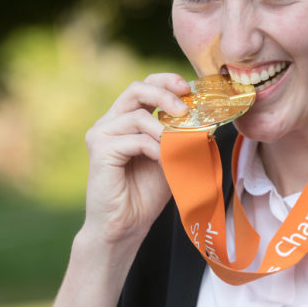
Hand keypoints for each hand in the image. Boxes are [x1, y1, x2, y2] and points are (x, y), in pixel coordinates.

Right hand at [82, 72, 189, 246]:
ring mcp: (101, 135)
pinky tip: (164, 161)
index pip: (144, 86)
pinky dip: (155, 149)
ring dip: (164, 131)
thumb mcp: (171, 158)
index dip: (166, 81)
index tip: (188, 88)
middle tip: (185, 110)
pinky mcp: (100, 151)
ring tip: (178, 147)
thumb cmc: (146, 194)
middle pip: (136, 89)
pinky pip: (134, 139)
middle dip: (165, 94)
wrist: (124, 225)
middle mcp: (110, 122)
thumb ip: (180, 138)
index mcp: (125, 119)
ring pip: (137, 116)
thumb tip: (208, 121)